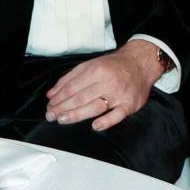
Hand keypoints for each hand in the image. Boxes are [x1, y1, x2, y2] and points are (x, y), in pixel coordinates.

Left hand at [44, 40, 162, 131]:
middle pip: (81, 97)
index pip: (72, 87)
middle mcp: (106, 82)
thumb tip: (52, 94)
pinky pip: (118, 115)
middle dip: (63, 107)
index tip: (49, 106)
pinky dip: (106, 121)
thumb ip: (69, 78)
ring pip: (95, 106)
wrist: (139, 63)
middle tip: (51, 115)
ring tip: (63, 119)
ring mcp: (119, 94)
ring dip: (77, 114)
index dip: (59, 98)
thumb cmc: (112, 66)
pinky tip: (95, 126)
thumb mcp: (88, 65)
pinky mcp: (130, 105)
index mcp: (95, 71)